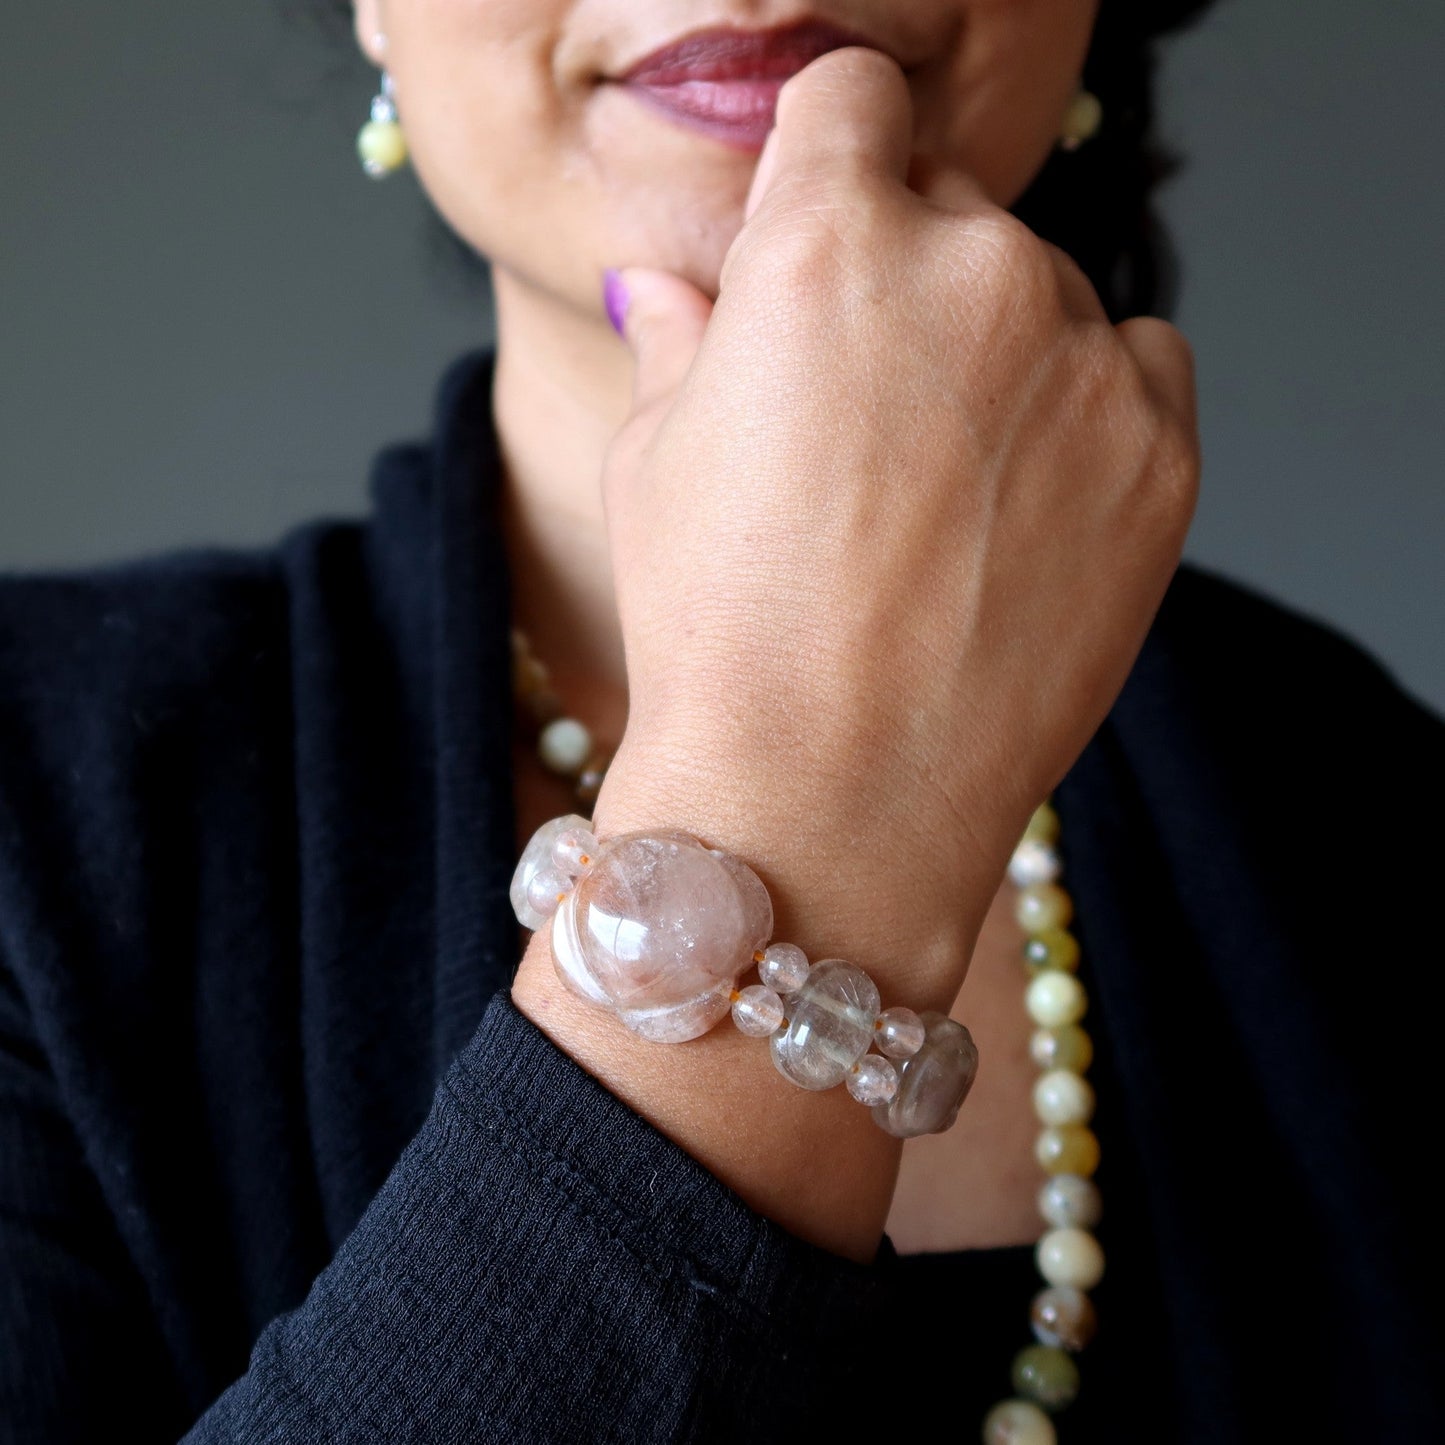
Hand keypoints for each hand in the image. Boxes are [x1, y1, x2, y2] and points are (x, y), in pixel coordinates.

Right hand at [591, 46, 1198, 1009]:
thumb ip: (683, 340)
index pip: (849, 100)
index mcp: (822, 243)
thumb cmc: (717, 636)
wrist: (827, 800)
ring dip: (998, 347)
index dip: (830, 157)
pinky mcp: (1162, 452)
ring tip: (942, 488)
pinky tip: (1024, 502)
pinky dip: (1090, 404)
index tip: (829, 216)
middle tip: (870, 407)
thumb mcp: (653, 468)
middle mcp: (968, 268)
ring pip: (1046, 290)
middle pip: (950, 202)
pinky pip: (1138, 366)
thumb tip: (672, 288)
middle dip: (906, 271)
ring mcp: (1080, 360)